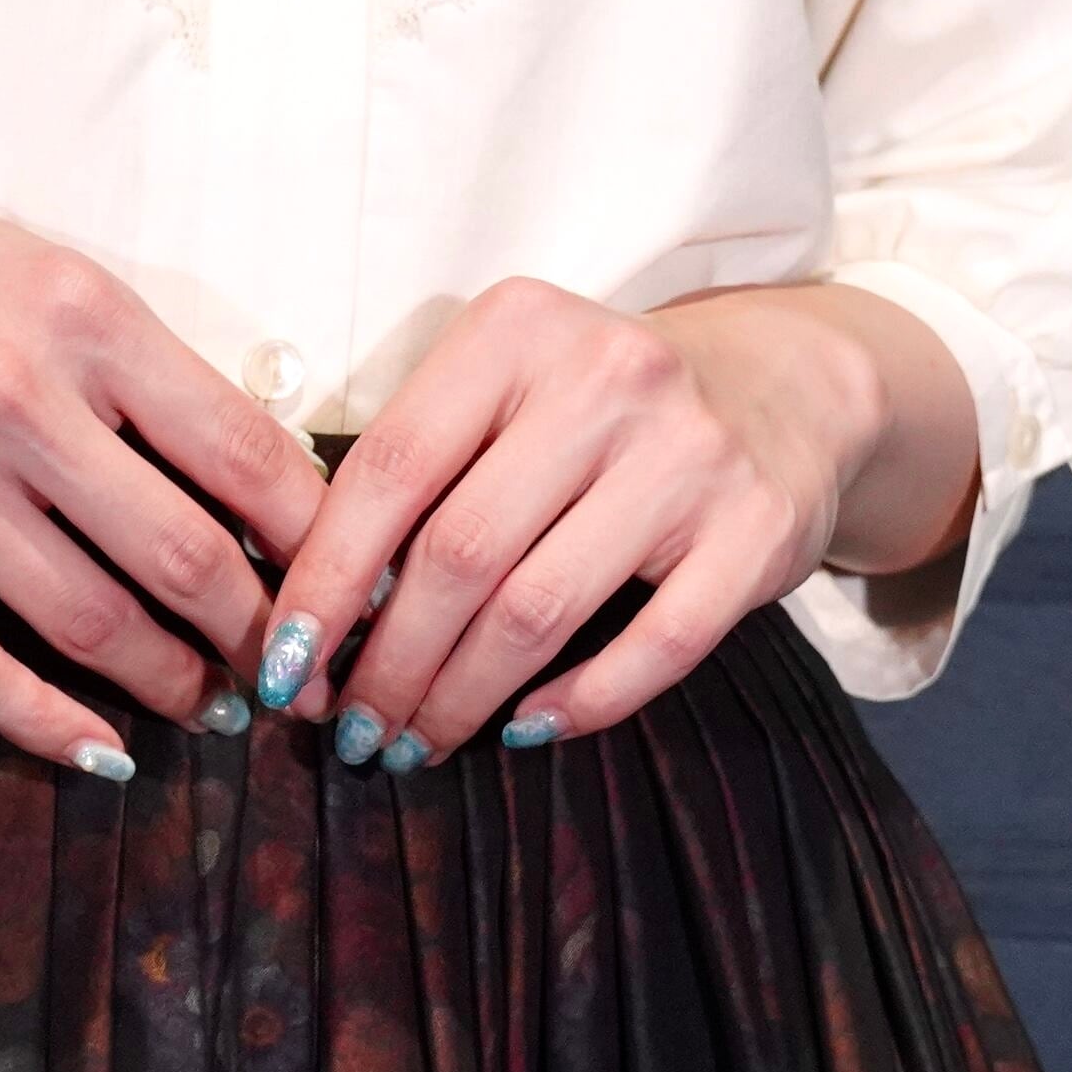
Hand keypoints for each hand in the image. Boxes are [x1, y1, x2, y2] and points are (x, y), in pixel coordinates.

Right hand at [0, 139, 324, 768]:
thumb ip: (139, 363)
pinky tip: (103, 752)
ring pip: (90, 623)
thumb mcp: (41, 268)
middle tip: (297, 676)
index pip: (245, 453)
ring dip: (171, 685)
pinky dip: (50, 727)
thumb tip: (259, 472)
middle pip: (184, 556)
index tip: (352, 591)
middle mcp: (11, 399)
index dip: (319, 544)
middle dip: (260, 636)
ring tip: (213, 707)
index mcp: (81, 315)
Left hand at [257, 278, 978, 763]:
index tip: (283, 665)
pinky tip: (524, 731)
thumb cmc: (604, 409)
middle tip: (351, 727)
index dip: (323, 580)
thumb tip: (313, 612)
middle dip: (387, 663)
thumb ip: (424, 467)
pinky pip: (654, 647)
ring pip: (539, 610)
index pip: (390, 469)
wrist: (788, 388)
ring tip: (416, 742)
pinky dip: (578, 704)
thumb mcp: (510, 389)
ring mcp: (691, 454)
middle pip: (459, 554)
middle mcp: (608, 377)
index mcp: (518, 330)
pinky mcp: (757, 529)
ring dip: (460, 697)